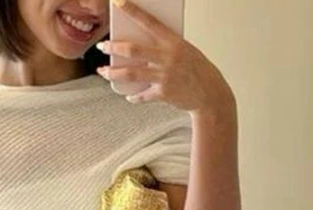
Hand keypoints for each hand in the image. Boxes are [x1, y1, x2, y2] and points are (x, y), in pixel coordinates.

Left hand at [96, 0, 233, 112]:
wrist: (210, 94)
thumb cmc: (197, 70)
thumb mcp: (185, 51)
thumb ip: (165, 48)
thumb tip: (141, 50)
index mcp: (174, 41)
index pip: (150, 22)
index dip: (132, 11)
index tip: (118, 1)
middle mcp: (168, 57)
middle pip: (133, 49)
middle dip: (114, 47)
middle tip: (102, 46)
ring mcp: (165, 76)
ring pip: (131, 73)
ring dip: (113, 72)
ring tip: (103, 71)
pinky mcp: (164, 93)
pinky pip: (143, 95)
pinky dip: (134, 96)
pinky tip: (128, 95)